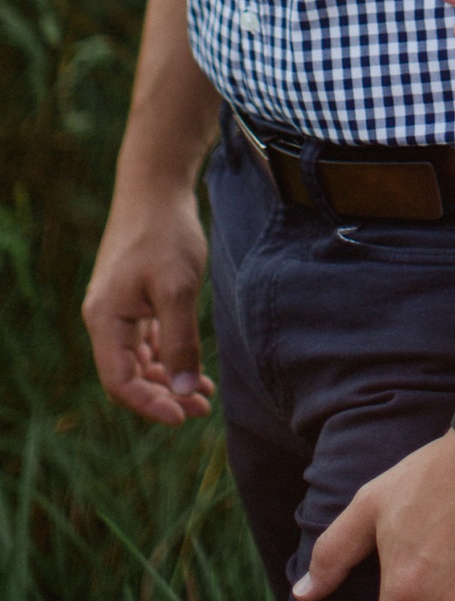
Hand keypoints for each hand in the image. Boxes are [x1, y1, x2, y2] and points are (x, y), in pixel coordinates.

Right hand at [82, 184, 214, 425]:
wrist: (157, 185)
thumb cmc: (165, 232)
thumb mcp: (178, 287)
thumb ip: (180, 341)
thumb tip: (185, 391)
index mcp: (105, 319)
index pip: (120, 381)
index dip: (150, 404)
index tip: (184, 416)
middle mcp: (106, 319)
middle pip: (129, 375)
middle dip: (164, 396)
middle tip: (201, 409)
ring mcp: (120, 308)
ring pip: (140, 360)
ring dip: (169, 379)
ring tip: (204, 396)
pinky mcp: (135, 298)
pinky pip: (149, 340)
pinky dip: (170, 356)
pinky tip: (195, 367)